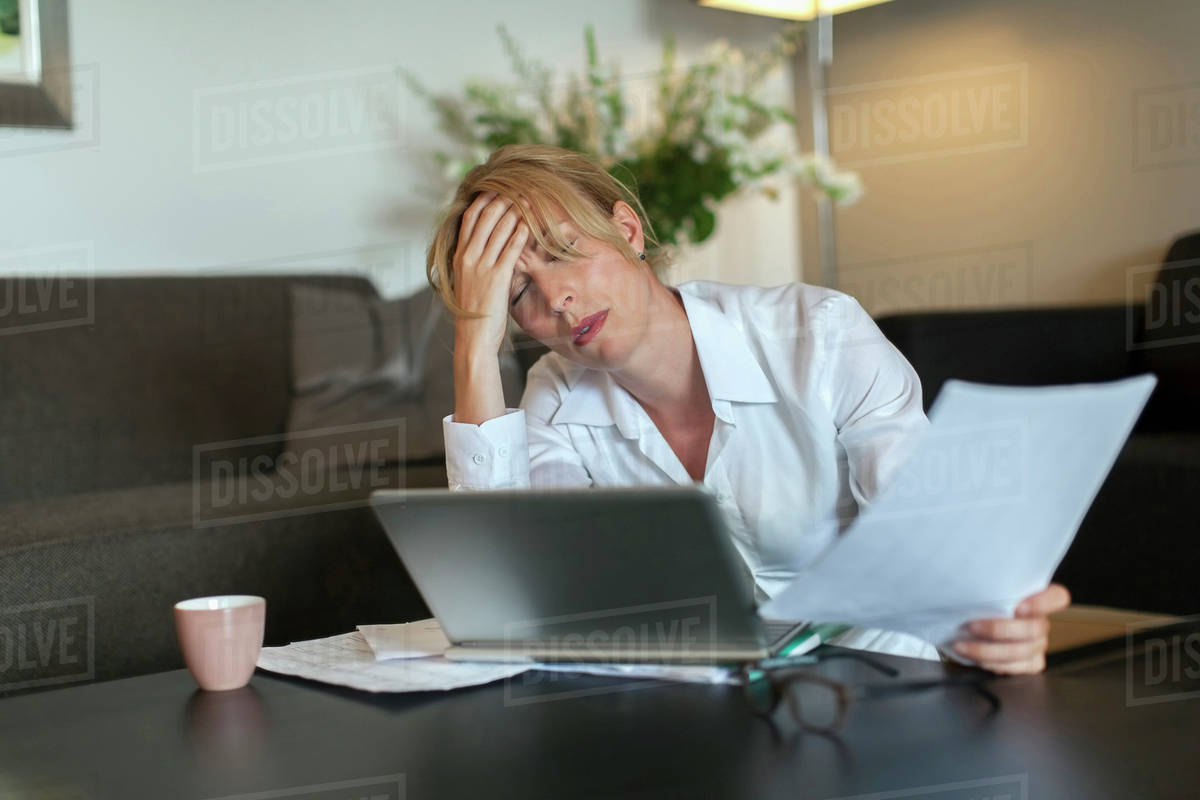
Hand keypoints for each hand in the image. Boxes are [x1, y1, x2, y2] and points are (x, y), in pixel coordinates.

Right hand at [452, 191, 530, 355]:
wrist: (474, 336)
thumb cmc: (475, 309)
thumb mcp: (469, 278)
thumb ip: (477, 258)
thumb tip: (491, 242)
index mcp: (459, 254)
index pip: (471, 216)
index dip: (486, 198)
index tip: (500, 188)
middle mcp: (468, 255)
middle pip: (486, 215)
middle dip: (505, 198)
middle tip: (521, 188)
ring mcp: (482, 265)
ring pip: (500, 227)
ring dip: (517, 210)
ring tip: (530, 200)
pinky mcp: (497, 276)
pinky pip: (512, 247)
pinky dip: (522, 232)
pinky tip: (531, 224)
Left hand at [952, 583, 1070, 673]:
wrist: (971, 626)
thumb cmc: (981, 603)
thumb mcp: (986, 591)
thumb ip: (989, 589)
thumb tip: (971, 587)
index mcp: (1039, 598)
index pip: (1058, 597)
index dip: (1042, 603)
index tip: (1018, 607)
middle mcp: (1041, 622)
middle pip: (1034, 629)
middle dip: (998, 630)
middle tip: (971, 626)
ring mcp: (1037, 645)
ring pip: (1021, 652)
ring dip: (987, 651)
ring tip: (962, 646)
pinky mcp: (1030, 664)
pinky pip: (1015, 668)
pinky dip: (991, 664)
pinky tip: (974, 658)